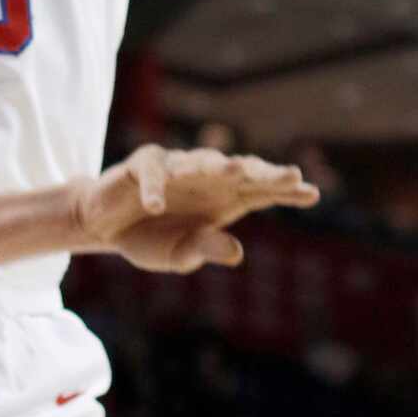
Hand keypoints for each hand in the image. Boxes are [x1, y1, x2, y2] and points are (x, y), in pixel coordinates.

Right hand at [72, 145, 319, 273]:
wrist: (104, 226)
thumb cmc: (149, 237)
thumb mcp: (180, 254)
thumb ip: (207, 248)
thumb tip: (237, 251)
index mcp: (221, 200)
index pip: (259, 192)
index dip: (284, 191)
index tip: (313, 193)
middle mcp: (203, 179)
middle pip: (239, 172)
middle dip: (264, 173)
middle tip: (289, 176)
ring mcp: (173, 168)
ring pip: (199, 162)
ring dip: (216, 166)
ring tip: (236, 172)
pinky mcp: (140, 165)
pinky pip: (151, 172)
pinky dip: (154, 187)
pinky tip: (155, 205)